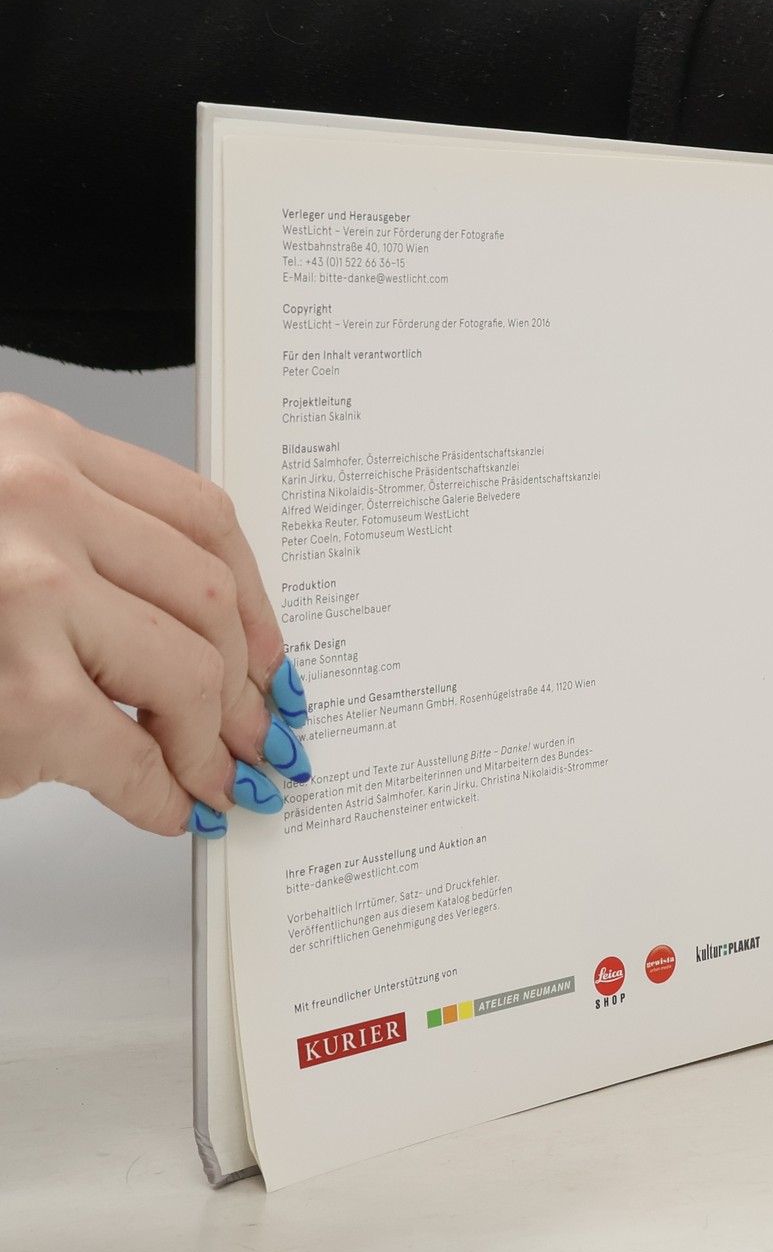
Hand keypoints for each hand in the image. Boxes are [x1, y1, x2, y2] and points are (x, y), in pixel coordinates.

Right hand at [0, 393, 307, 835]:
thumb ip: (71, 552)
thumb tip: (191, 643)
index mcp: (32, 445)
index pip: (201, 515)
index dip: (254, 598)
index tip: (269, 651)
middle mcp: (34, 498)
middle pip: (208, 596)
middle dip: (244, 681)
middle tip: (251, 733)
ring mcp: (23, 589)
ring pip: (188, 670)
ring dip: (207, 739)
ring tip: (205, 774)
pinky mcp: (16, 691)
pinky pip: (128, 752)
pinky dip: (159, 792)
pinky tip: (159, 806)